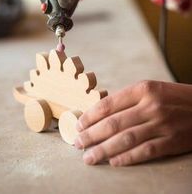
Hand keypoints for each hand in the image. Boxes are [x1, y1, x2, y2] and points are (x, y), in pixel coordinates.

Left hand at [75, 80, 191, 165]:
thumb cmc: (173, 97)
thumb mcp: (151, 89)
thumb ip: (128, 99)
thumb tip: (100, 114)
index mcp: (143, 89)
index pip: (108, 104)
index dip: (90, 116)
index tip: (79, 125)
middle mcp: (150, 105)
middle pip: (113, 123)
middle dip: (91, 135)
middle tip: (77, 143)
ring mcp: (162, 124)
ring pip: (125, 139)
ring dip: (103, 150)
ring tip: (89, 157)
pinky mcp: (172, 141)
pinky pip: (145, 152)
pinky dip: (127, 158)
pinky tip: (113, 162)